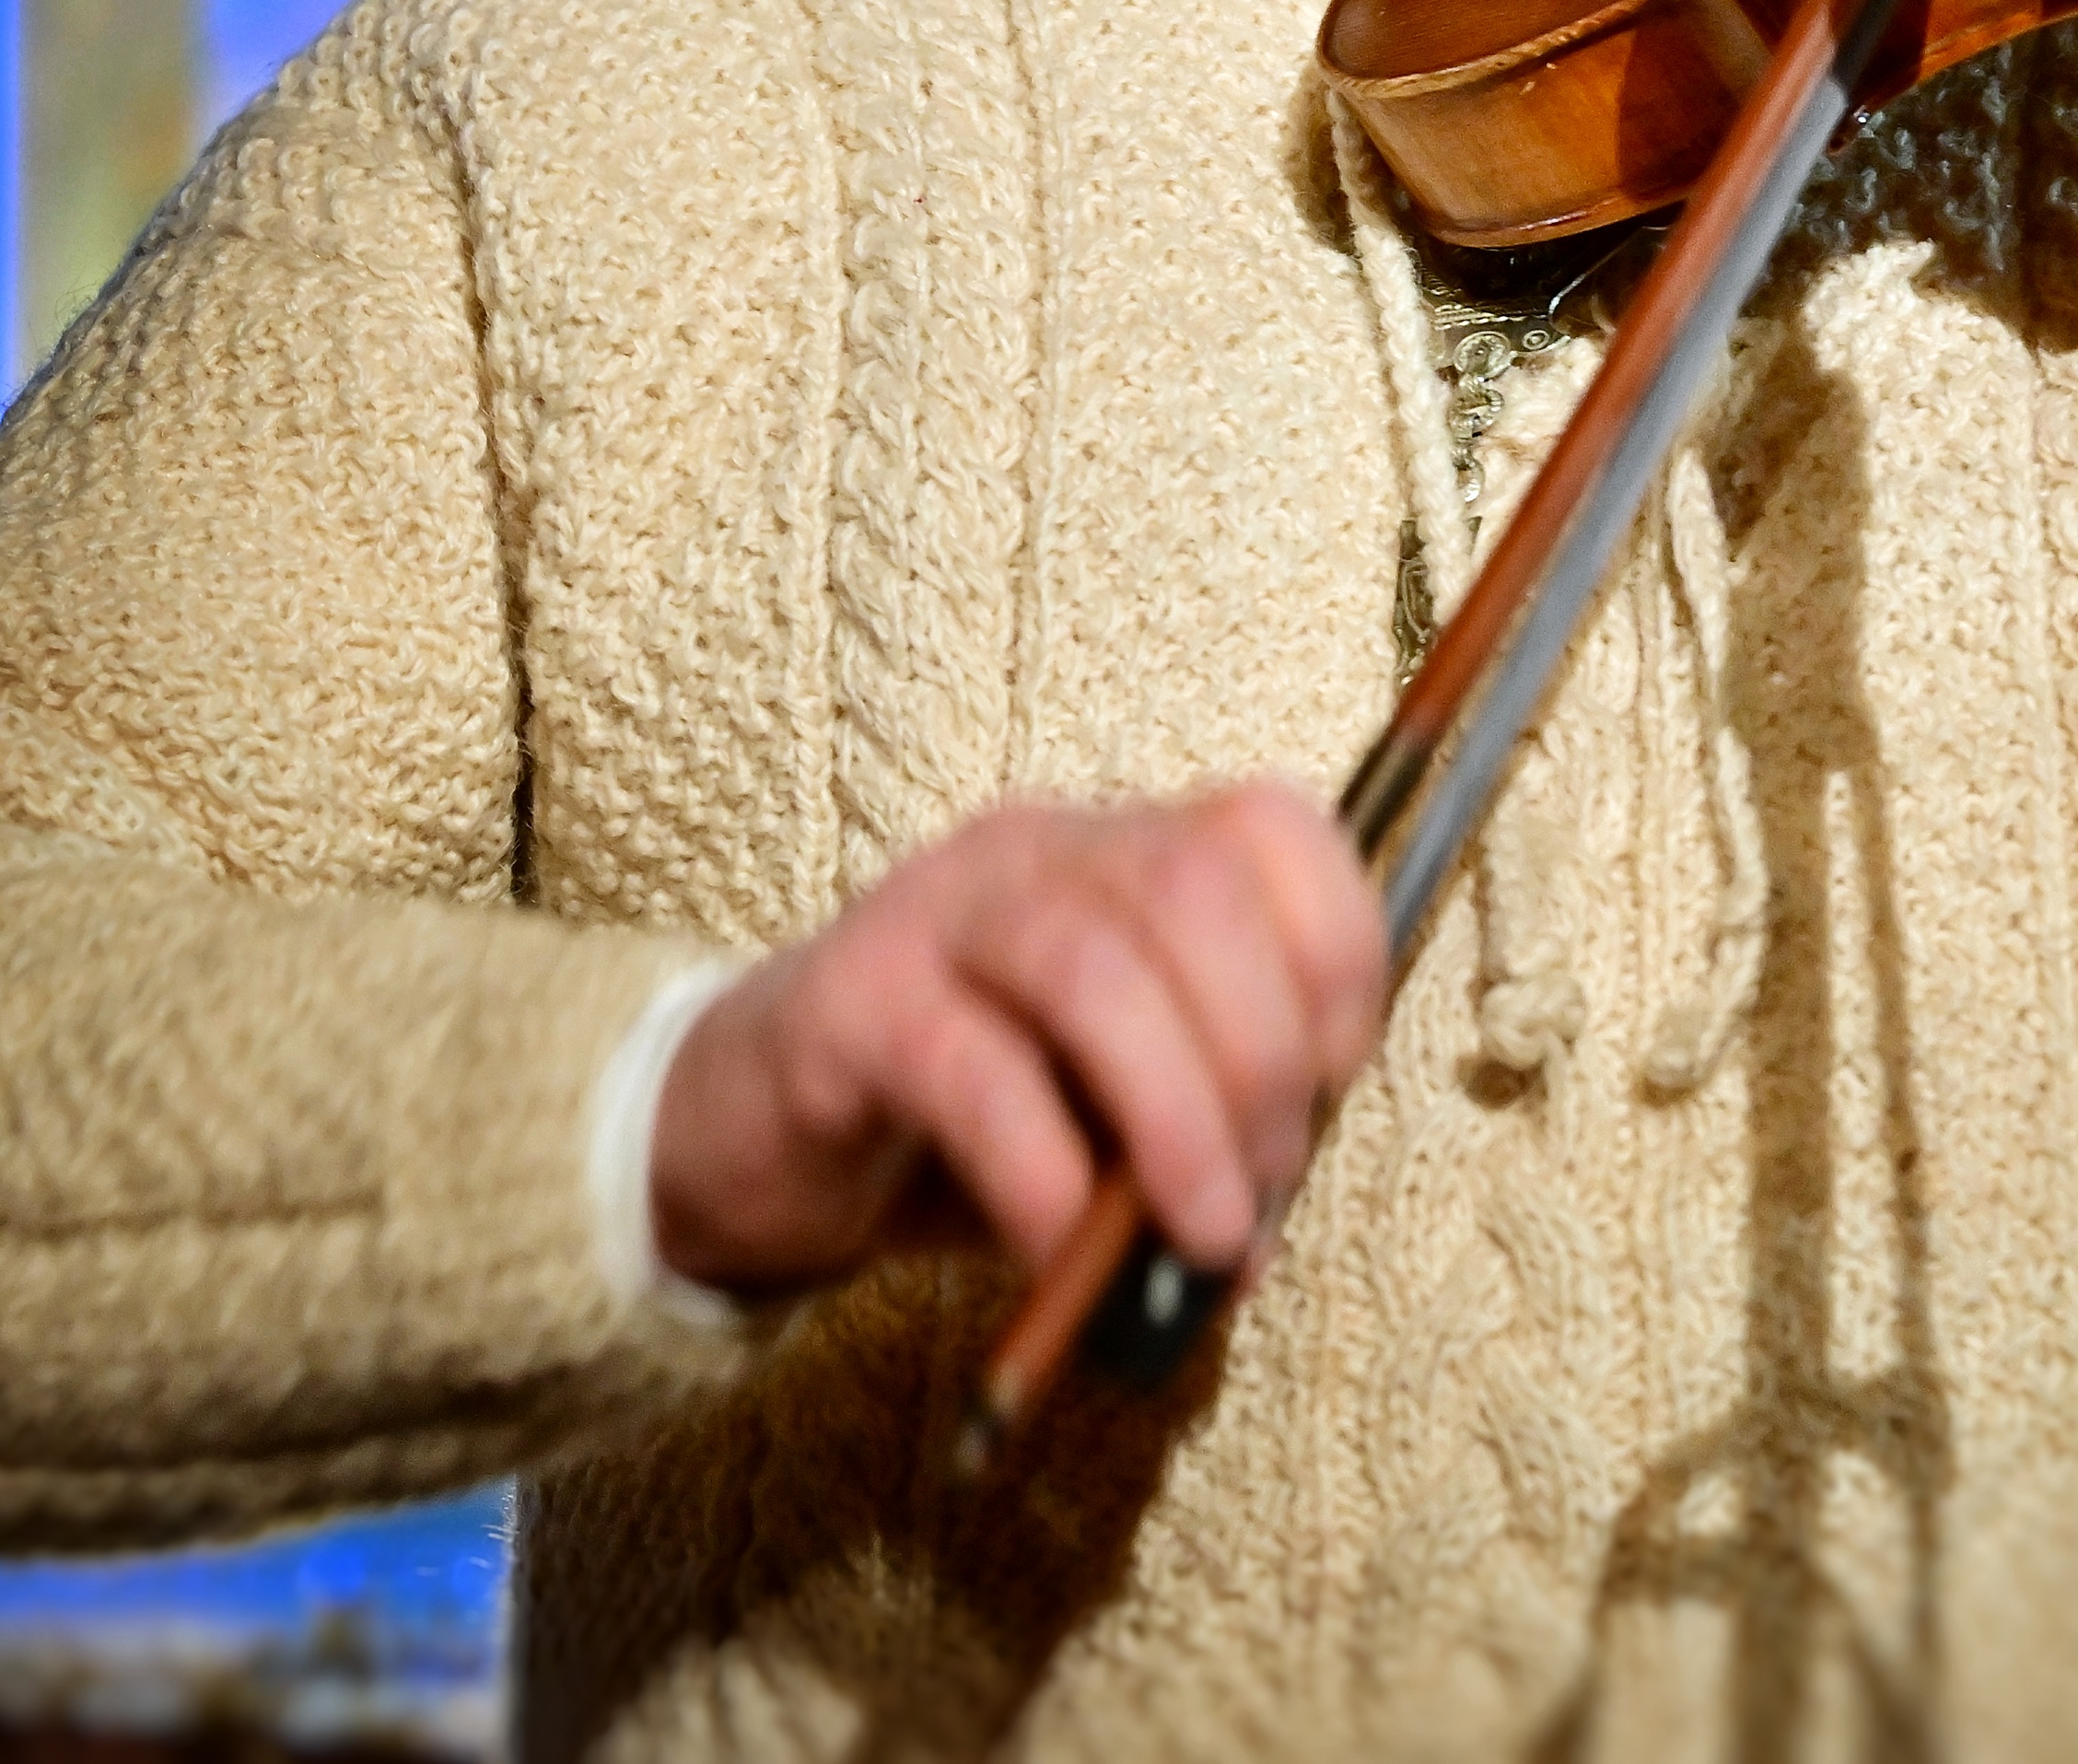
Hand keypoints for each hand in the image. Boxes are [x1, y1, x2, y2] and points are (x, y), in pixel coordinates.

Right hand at [648, 784, 1384, 1299]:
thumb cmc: (956, 1119)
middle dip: (1262, 1054)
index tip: (1335, 1083)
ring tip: (1203, 1234)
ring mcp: (935, 916)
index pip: (1269, 829)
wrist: (742, 1133)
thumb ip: (1193, 1138)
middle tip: (1259, 1193)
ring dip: (1178, 1115)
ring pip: (1090, 967)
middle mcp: (1039, 853)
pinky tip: (1064, 1249)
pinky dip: (1044, 1172)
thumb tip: (1259, 1239)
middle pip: (1194, 891)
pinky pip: (970, 1072)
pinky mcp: (847, 1007)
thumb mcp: (1102, 1113)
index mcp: (1122, 853)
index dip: (1335, 955)